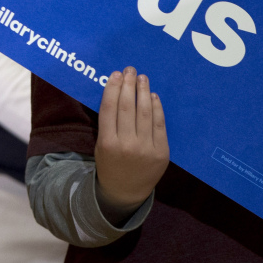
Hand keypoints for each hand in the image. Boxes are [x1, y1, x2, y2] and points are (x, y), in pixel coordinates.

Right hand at [94, 66, 169, 219]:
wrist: (126, 191)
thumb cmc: (110, 163)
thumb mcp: (101, 145)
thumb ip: (108, 122)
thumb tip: (118, 91)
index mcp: (107, 143)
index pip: (110, 109)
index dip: (113, 89)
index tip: (116, 74)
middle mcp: (127, 146)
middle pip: (127, 108)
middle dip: (129, 85)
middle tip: (130, 70)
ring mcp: (146, 149)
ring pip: (145, 113)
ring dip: (143, 92)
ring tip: (142, 78)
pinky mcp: (162, 152)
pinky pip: (159, 124)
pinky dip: (156, 108)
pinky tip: (152, 96)